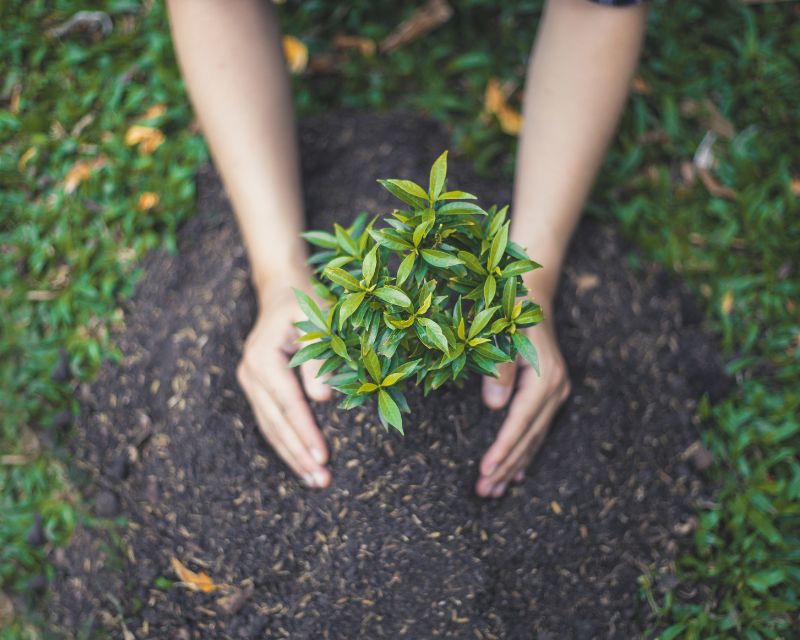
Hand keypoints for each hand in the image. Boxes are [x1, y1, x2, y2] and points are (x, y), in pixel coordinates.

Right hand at [236, 278, 332, 487]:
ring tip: (314, 481)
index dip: (306, 433)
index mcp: (263, 358)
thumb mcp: (320, 321)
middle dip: (299, 454)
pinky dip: (285, 443)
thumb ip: (319, 360)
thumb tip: (323, 399)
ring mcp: (250, 382)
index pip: (288, 404)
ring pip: (270, 427)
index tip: (323, 457)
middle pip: (276, 423)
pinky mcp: (256, 388)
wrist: (282, 290)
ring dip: (292, 456)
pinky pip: (270, 421)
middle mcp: (250, 373)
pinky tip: (301, 462)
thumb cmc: (307, 303)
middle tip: (321, 481)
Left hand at [476, 309, 571, 497]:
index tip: (485, 471)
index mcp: (544, 378)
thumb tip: (494, 407)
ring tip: (493, 492)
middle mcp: (555, 390)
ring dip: (514, 467)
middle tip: (483, 492)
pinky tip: (516, 476)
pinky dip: (525, 454)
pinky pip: (538, 432)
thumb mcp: (503, 332)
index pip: (520, 423)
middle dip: (505, 467)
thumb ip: (500, 368)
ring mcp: (556, 393)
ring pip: (533, 439)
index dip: (502, 449)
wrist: (533, 296)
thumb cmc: (511, 311)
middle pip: (528, 437)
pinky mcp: (551, 395)